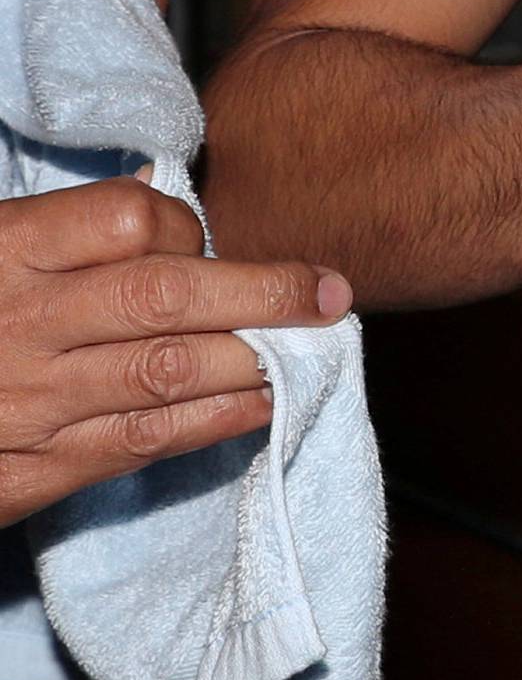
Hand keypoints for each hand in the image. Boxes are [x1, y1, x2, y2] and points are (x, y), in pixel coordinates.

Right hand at [0, 177, 351, 524]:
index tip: (210, 238)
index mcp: (5, 251)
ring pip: (164, 375)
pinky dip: (208, 427)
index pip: (131, 223)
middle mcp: (19, 325)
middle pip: (168, 298)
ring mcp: (22, 405)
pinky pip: (134, 446)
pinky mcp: (21, 476)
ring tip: (308, 348)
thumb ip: (64, 228)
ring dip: (252, 363)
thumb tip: (158, 202)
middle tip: (331, 292)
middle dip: (264, 293)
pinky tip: (257, 407)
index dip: (189, 227)